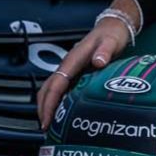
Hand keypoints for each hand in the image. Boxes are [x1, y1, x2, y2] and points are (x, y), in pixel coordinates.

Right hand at [35, 0, 140, 127]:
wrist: (112, 28)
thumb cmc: (111, 35)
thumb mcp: (110, 41)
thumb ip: (105, 51)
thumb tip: (98, 61)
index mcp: (73, 60)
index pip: (56, 84)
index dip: (50, 103)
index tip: (47, 118)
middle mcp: (67, 66)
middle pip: (47, 89)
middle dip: (43, 108)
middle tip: (46, 128)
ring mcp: (70, 71)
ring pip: (51, 90)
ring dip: (48, 106)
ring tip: (51, 125)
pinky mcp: (74, 74)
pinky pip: (60, 90)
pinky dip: (57, 103)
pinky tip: (63, 114)